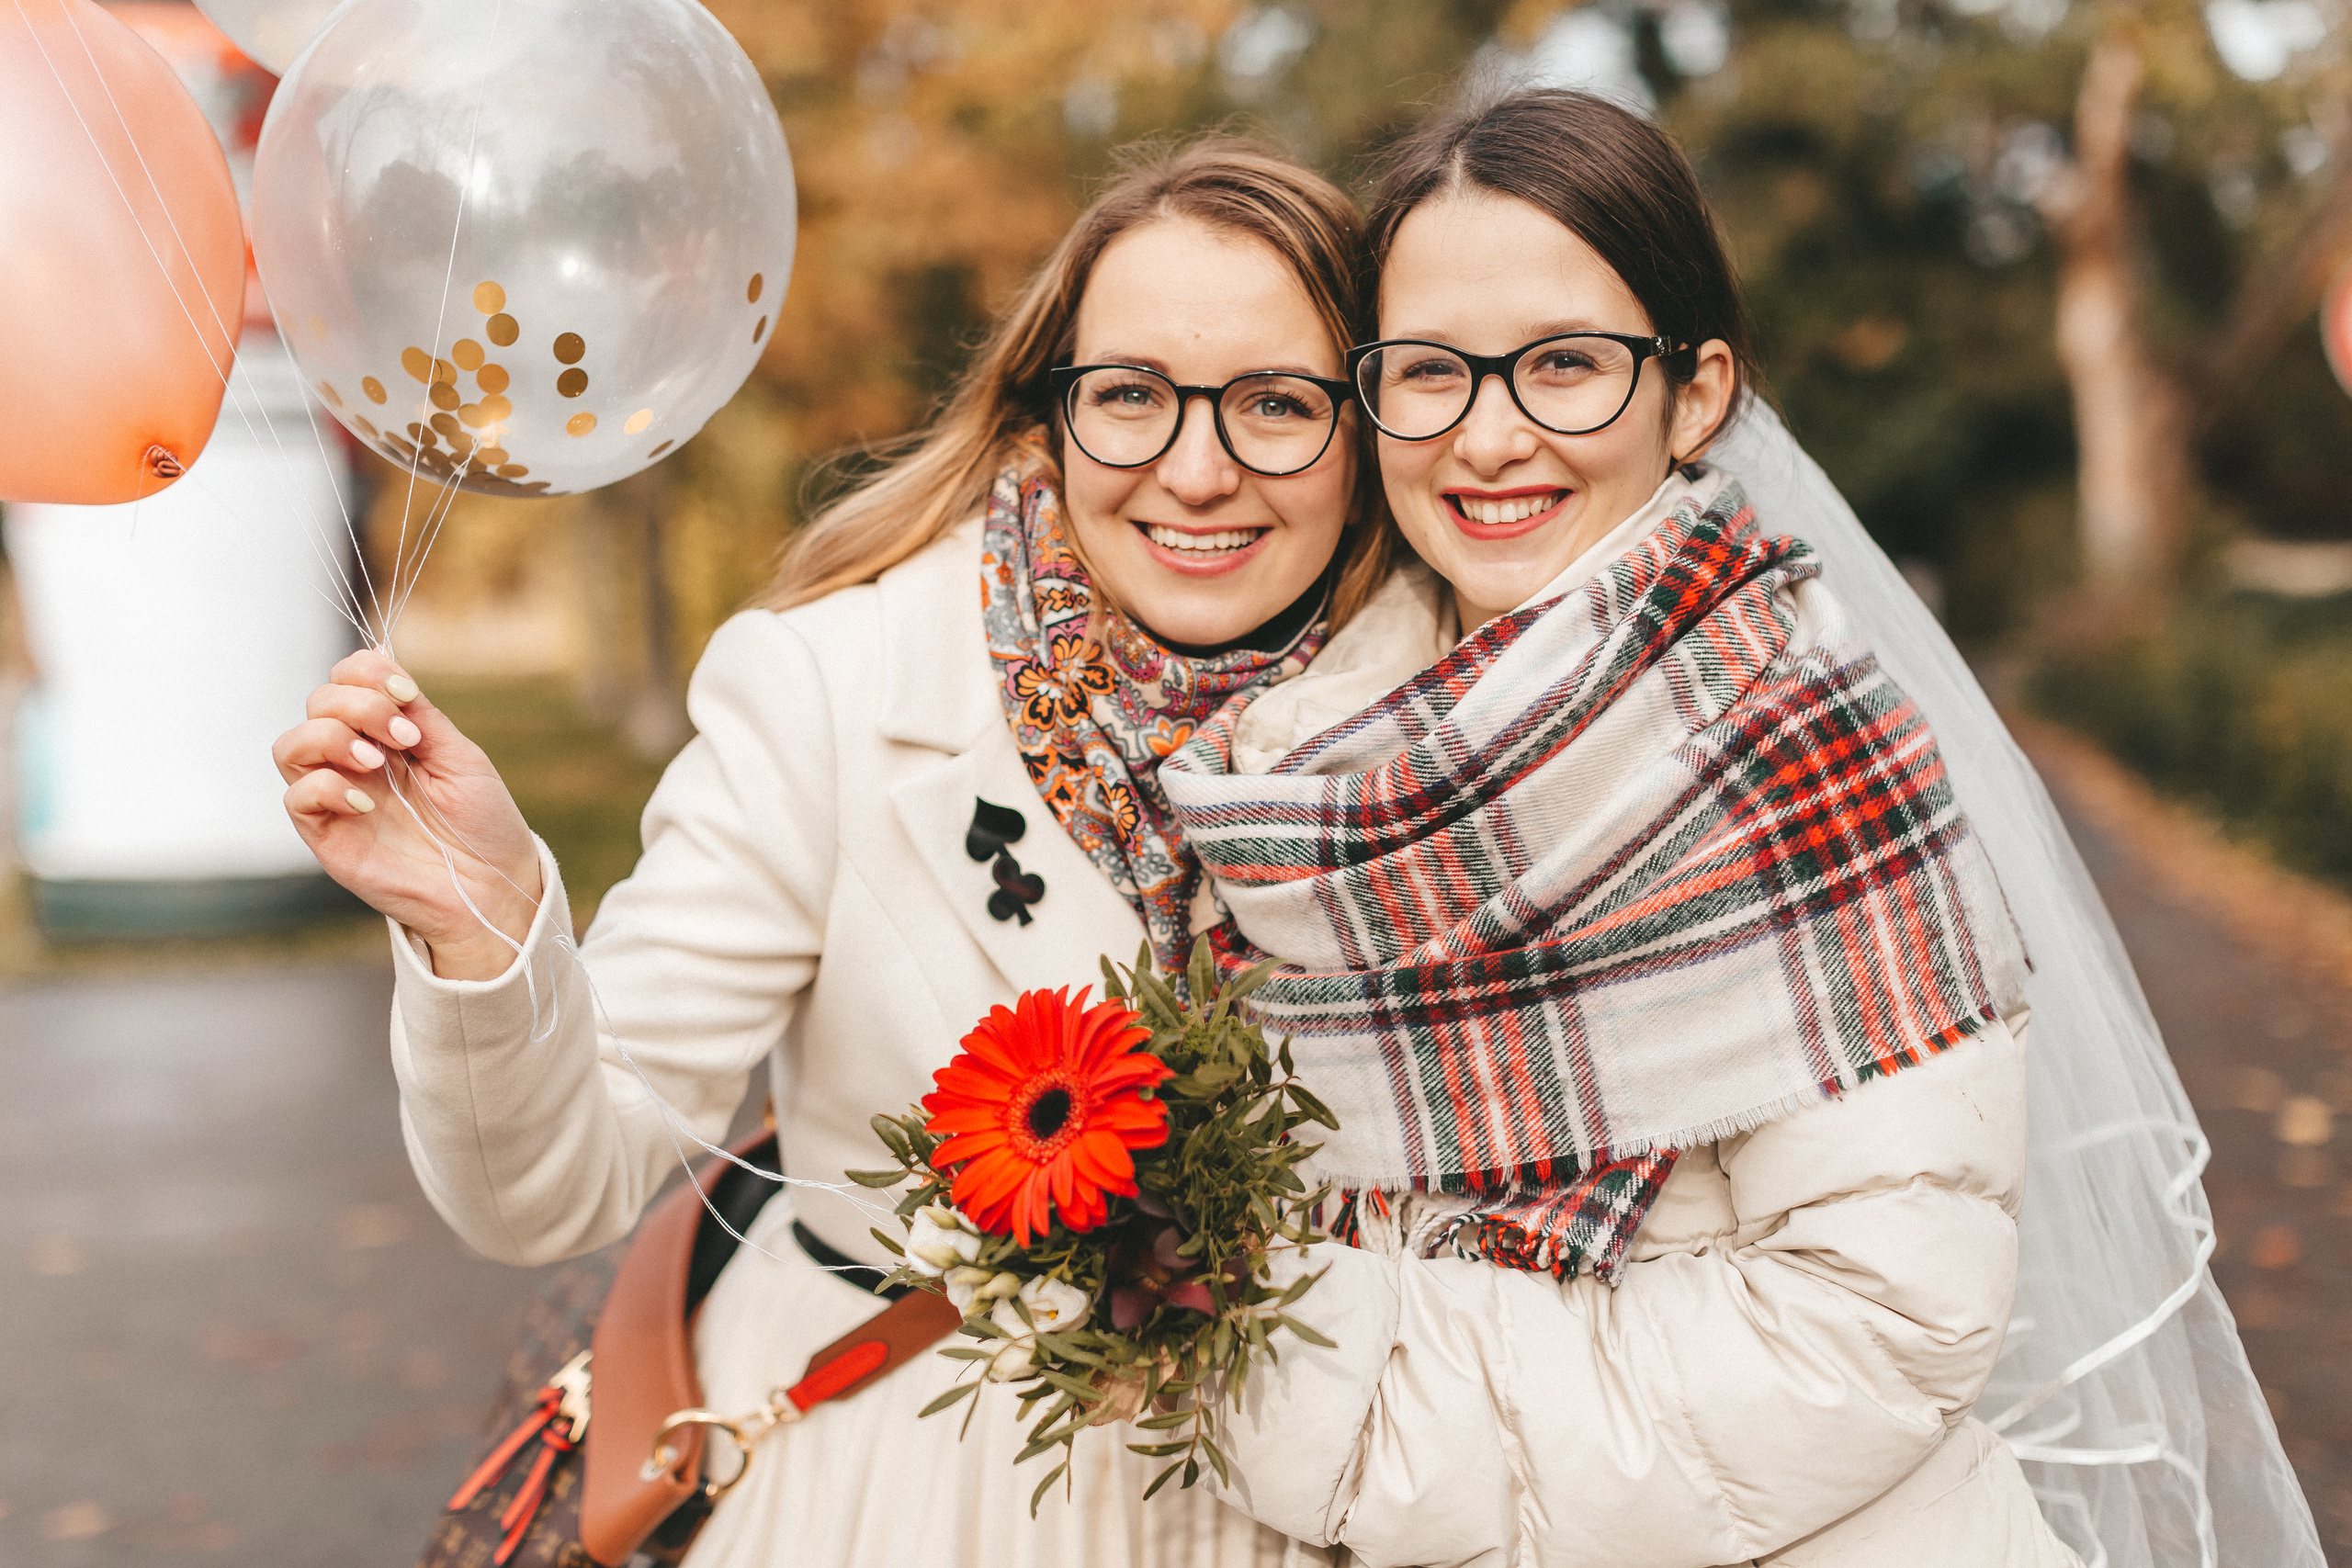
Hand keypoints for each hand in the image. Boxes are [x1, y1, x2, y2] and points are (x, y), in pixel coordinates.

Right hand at [273, 650, 544, 979]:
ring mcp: (336, 794)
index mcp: (387, 731)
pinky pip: (296, 797)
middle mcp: (354, 757)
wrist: (490, 885)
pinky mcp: (325, 833)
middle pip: (319, 702)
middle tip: (406, 738)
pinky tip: (367, 803)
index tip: (406, 694)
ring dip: (332, 739)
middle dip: (359, 705)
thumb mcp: (460, 757)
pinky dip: (325, 788)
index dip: (367, 672)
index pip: (348, 678)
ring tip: (377, 762)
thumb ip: (420, 717)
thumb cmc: (481, 821)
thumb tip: (386, 667)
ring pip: (291, 744)